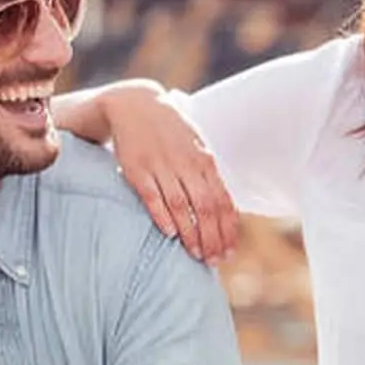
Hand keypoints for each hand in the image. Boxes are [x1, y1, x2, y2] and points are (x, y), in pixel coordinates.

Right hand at [102, 81, 237, 262]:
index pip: (222, 201)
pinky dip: (162, 217)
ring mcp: (161, 166)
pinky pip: (152, 197)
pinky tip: (170, 235)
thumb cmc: (169, 131)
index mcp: (204, 160)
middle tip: (214, 261)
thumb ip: (208, 175)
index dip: (227, 229)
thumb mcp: (195, 147)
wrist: (135, 103)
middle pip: (205, 208)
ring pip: (181, 207)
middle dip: (212, 238)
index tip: (230, 251)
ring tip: (196, 255)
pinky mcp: (137, 169)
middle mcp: (186, 164)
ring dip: (191, 234)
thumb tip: (225, 208)